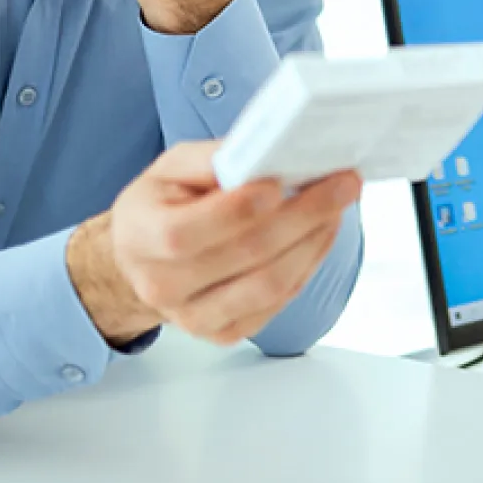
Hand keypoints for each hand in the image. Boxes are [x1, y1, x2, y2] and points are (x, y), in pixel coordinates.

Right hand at [68, 141, 361, 346]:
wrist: (142, 262)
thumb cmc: (160, 204)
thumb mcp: (169, 168)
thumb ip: (211, 159)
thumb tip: (264, 151)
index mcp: (141, 238)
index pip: (188, 232)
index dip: (239, 208)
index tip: (282, 181)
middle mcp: (164, 286)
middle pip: (245, 255)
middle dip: (303, 215)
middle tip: (342, 184)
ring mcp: (194, 317)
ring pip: (270, 285)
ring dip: (315, 241)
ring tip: (339, 205)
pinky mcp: (226, 332)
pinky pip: (279, 302)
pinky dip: (309, 264)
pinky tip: (321, 233)